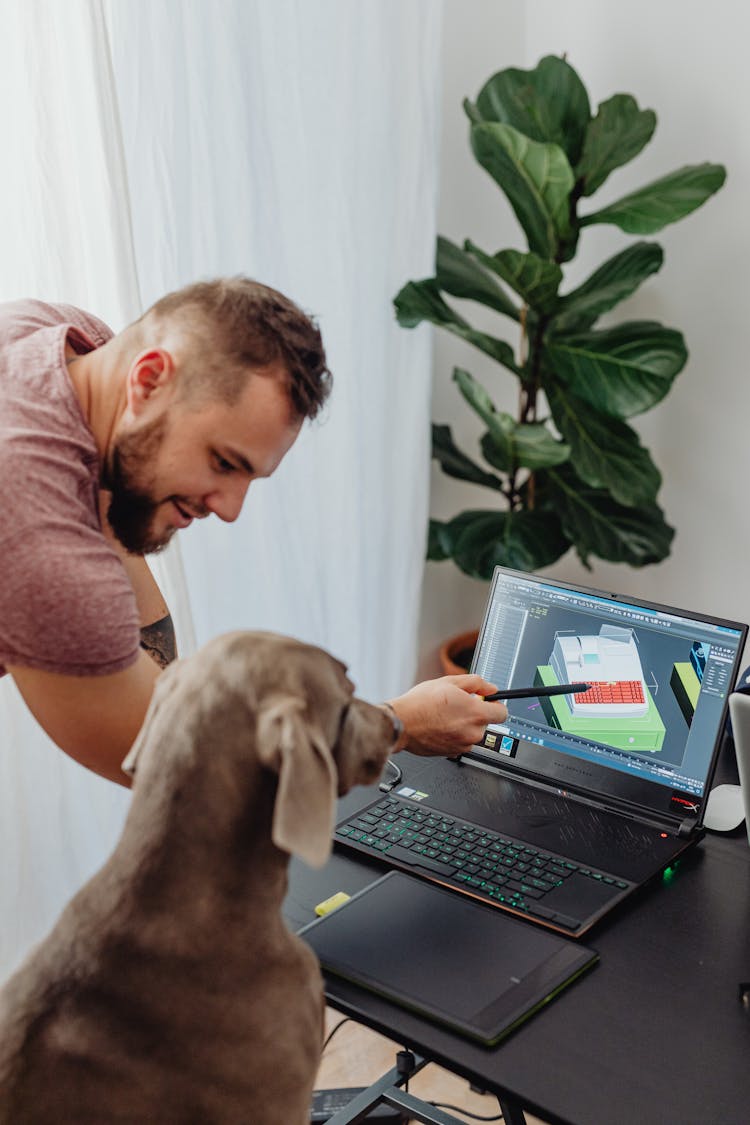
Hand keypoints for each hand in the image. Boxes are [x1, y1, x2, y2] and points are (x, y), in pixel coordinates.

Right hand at [387, 675, 507, 756]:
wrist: (401, 723)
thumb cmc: (420, 704)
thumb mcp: (449, 682)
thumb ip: (476, 683)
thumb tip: (489, 688)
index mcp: (476, 714)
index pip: (503, 713)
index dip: (496, 705)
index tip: (488, 702)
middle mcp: (473, 733)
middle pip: (485, 723)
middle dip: (474, 714)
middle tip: (456, 705)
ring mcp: (462, 745)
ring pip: (471, 733)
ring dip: (463, 725)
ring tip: (444, 715)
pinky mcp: (452, 753)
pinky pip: (460, 742)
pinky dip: (453, 735)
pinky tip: (439, 726)